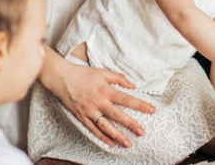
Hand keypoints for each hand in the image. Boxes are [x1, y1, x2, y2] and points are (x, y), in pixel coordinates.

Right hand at [38, 45, 155, 147]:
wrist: (62, 78)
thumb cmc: (84, 74)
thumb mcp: (103, 72)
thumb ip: (119, 78)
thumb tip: (133, 85)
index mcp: (106, 90)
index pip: (127, 99)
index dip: (140, 105)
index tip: (152, 110)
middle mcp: (99, 102)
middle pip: (118, 115)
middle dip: (131, 124)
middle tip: (143, 132)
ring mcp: (90, 111)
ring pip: (106, 126)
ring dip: (118, 135)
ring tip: (129, 143)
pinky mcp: (81, 117)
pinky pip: (93, 129)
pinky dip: (102, 137)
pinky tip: (111, 143)